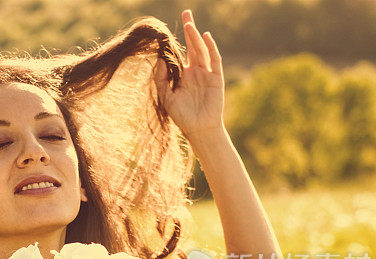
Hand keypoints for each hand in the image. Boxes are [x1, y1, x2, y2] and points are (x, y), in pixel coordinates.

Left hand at [153, 9, 224, 139]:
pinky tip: (205, 37)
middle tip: (186, 12)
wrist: (199, 129)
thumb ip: (161, 79)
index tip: (168, 30)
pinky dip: (211, 47)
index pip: (179, 54)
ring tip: (189, 23)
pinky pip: (214, 60)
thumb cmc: (182, 116)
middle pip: (192, 46)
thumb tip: (160, 60)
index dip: (175, 41)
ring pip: (201, 50)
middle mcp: (196, 71)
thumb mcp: (166, 97)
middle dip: (189, 29)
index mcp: (184, 75)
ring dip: (196, 36)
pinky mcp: (216, 78)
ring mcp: (206, 73)